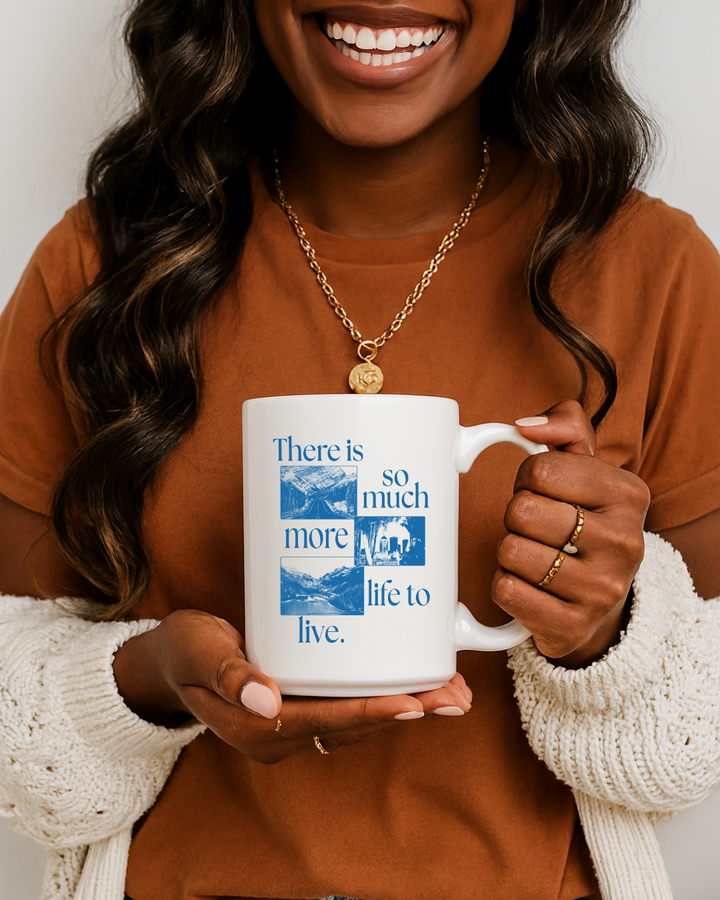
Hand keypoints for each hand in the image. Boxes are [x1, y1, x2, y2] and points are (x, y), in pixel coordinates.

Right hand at [113, 609, 472, 762]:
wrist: (171, 661)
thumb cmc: (184, 651)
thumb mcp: (199, 651)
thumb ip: (229, 674)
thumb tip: (266, 702)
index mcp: (257, 730)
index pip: (326, 722)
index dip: (373, 712)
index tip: (416, 704)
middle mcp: (280, 735)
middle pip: (353, 724)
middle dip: (408, 711)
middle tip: (456, 696)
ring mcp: (291, 724)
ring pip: (356, 718)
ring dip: (404, 705)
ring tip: (450, 691)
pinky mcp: (298, 706)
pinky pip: (346, 706)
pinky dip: (381, 695)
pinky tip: (410, 680)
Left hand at [492, 400, 649, 667]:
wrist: (597, 602)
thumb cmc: (582, 521)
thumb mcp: (583, 466)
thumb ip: (564, 424)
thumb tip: (526, 425)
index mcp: (628, 494)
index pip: (539, 470)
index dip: (526, 480)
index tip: (542, 493)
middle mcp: (625, 542)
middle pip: (521, 511)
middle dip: (516, 517)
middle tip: (537, 529)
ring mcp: (603, 589)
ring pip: (510, 551)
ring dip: (509, 553)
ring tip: (536, 557)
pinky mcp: (573, 626)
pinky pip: (506, 590)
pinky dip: (506, 585)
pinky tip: (531, 587)